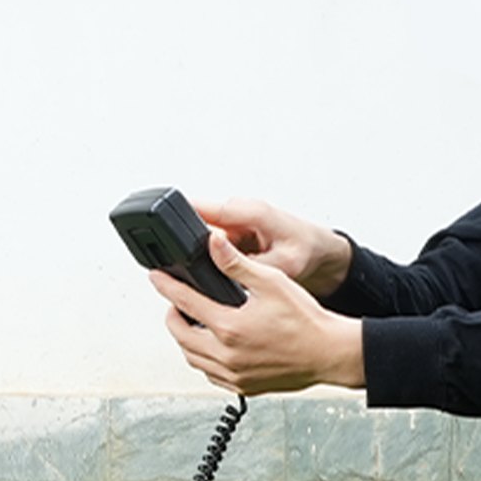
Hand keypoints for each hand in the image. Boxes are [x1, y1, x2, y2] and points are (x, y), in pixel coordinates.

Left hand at [154, 230, 364, 395]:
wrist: (329, 353)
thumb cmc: (306, 321)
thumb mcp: (271, 282)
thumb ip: (236, 264)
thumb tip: (213, 244)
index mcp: (229, 327)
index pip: (184, 302)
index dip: (166, 286)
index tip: (156, 277)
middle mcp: (227, 355)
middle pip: (180, 335)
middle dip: (172, 315)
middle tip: (174, 302)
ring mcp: (234, 374)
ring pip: (192, 358)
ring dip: (186, 339)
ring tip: (191, 323)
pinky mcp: (243, 387)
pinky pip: (211, 375)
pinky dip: (204, 360)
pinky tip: (212, 348)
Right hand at [189, 197, 351, 297]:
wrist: (318, 249)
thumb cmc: (306, 249)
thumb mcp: (285, 263)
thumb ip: (255, 266)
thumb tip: (229, 272)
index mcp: (249, 211)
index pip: (203, 208)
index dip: (178, 217)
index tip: (161, 229)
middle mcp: (237, 212)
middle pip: (196, 223)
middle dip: (189, 245)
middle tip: (191, 267)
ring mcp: (233, 222)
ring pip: (202, 237)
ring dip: (203, 254)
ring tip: (216, 270)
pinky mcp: (232, 233)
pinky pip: (211, 244)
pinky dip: (212, 258)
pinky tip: (223, 271)